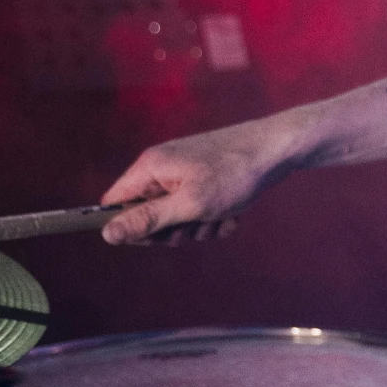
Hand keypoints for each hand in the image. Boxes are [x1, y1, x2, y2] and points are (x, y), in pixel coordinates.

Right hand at [100, 117, 299, 243]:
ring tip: (221, 214)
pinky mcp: (204, 180)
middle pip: (148, 216)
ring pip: (177, 218)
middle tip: (197, 224)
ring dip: (199, 226)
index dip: (129, 226)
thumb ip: (148, 221)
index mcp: (149, 168)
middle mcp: (162, 168)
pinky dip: (215, 218)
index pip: (115, 204)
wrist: (278, 150)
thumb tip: (107, 235)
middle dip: (175, 229)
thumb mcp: (189, 205)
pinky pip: (198, 211)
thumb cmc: (235, 173)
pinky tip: (233, 213)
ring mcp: (184, 174)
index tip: (156, 236)